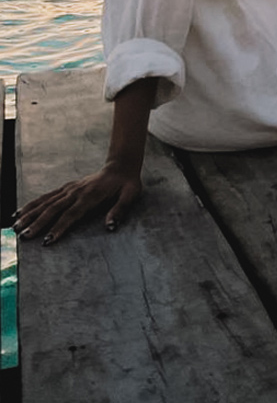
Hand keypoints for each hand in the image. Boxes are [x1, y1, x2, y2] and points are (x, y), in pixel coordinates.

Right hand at [13, 164, 142, 244]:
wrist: (121, 166)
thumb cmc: (126, 184)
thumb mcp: (130, 195)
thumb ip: (120, 210)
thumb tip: (110, 227)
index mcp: (90, 196)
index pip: (72, 214)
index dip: (59, 227)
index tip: (48, 240)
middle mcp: (76, 192)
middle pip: (54, 209)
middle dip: (38, 224)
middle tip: (24, 237)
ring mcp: (70, 189)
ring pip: (46, 202)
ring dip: (31, 214)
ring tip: (16, 227)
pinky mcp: (67, 188)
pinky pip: (47, 196)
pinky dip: (32, 204)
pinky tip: (20, 212)